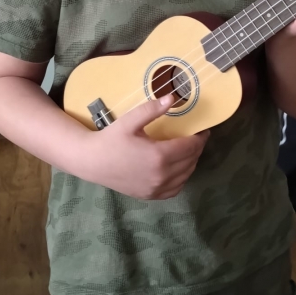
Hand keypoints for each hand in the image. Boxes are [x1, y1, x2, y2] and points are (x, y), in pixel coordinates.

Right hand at [86, 95, 208, 199]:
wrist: (92, 162)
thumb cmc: (110, 139)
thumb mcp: (130, 121)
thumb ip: (152, 110)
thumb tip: (172, 98)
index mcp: (159, 156)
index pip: (190, 147)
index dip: (200, 138)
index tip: (203, 130)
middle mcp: (161, 175)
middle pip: (190, 161)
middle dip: (196, 149)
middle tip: (196, 138)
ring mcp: (156, 188)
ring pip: (185, 176)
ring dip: (191, 163)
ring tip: (188, 151)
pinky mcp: (150, 196)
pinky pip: (175, 189)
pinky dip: (181, 178)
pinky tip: (178, 169)